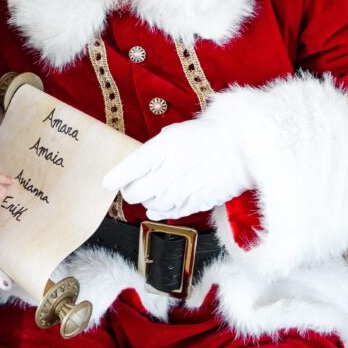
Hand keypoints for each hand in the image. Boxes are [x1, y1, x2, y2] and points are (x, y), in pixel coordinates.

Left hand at [103, 118, 249, 219]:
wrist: (240, 147)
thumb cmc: (206, 135)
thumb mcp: (174, 133)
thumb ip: (153, 151)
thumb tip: (137, 167)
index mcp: (162, 149)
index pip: (128, 168)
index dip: (114, 177)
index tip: (107, 182)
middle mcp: (170, 172)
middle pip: (135, 192)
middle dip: (128, 191)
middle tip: (130, 186)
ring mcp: (182, 190)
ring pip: (150, 206)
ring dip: (145, 201)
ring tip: (151, 192)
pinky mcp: (195, 203)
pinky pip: (168, 213)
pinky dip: (159, 212)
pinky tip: (158, 206)